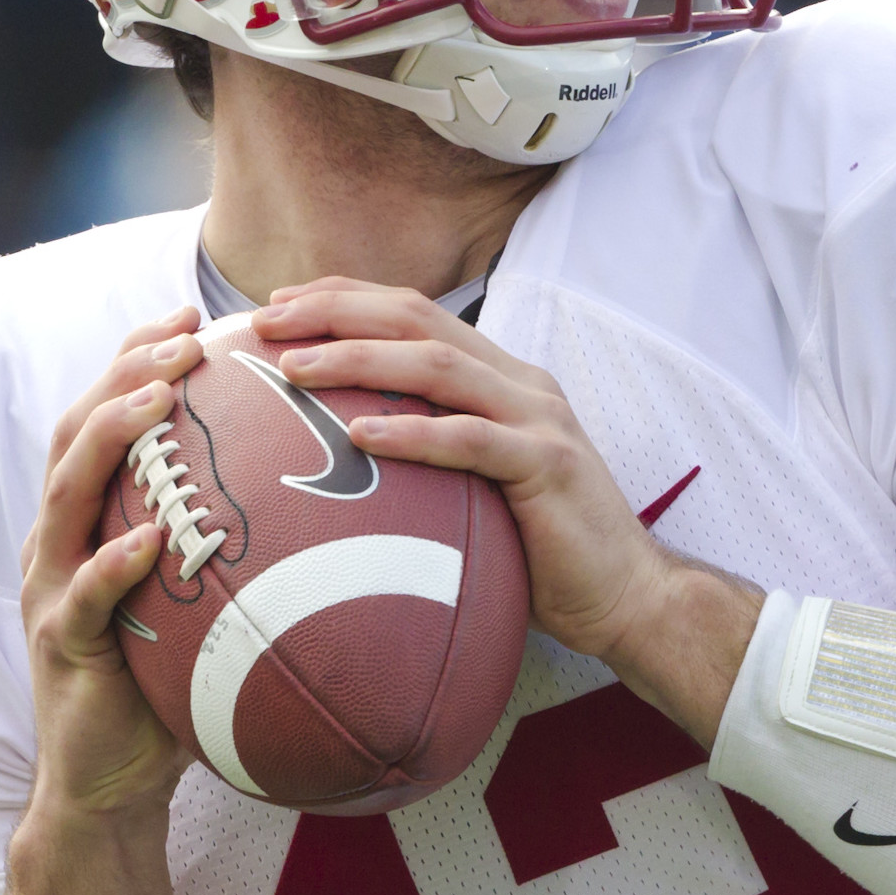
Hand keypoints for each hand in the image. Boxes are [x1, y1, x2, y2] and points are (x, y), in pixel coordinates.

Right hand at [19, 307, 206, 823]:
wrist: (108, 785)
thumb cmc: (168, 689)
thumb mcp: (206, 602)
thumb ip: (242, 548)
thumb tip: (345, 505)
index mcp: (90, 520)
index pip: (106, 415)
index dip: (141, 357)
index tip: (196, 314)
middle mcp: (59, 540)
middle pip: (76, 430)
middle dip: (126, 370)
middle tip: (186, 337)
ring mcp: (51, 588)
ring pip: (66, 493)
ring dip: (110, 436)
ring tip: (159, 398)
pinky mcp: (60, 644)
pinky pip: (84, 596)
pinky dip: (113, 564)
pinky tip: (150, 540)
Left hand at [251, 280, 714, 685]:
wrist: (630, 596)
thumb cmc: (541, 551)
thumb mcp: (477, 488)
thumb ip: (429, 457)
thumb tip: (339, 458)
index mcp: (501, 378)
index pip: (415, 313)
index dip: (345, 298)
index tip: (279, 305)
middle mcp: (520, 383)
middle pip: (418, 320)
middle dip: (336, 311)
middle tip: (266, 321)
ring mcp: (539, 419)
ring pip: (438, 366)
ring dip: (359, 359)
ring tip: (295, 368)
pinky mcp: (549, 465)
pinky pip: (471, 440)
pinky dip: (413, 433)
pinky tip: (359, 434)